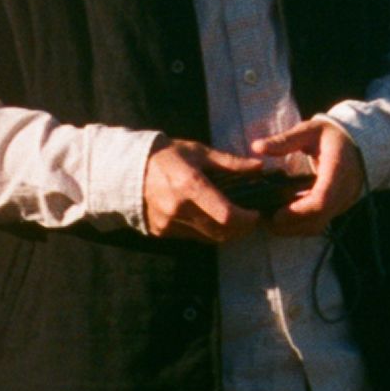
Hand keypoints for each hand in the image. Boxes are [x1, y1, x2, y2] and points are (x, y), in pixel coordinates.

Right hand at [142, 137, 272, 242]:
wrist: (129, 168)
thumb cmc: (169, 155)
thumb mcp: (200, 152)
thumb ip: (230, 163)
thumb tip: (259, 167)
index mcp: (190, 186)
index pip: (225, 214)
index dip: (246, 219)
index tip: (256, 214)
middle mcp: (179, 209)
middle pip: (219, 232)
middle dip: (240, 229)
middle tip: (250, 219)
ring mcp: (169, 224)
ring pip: (207, 238)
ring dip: (224, 233)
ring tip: (233, 219)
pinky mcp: (161, 232)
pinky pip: (191, 237)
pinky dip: (206, 231)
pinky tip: (210, 218)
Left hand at [249, 116, 367, 235]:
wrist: (358, 144)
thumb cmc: (331, 135)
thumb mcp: (310, 130)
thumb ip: (285, 140)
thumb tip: (256, 147)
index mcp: (338, 170)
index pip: (322, 200)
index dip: (299, 211)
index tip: (276, 215)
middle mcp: (344, 191)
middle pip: (318, 219)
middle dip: (290, 225)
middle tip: (263, 221)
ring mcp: (343, 202)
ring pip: (318, 225)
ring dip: (294, 228)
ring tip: (268, 221)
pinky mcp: (338, 208)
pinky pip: (320, 222)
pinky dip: (301, 224)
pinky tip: (283, 217)